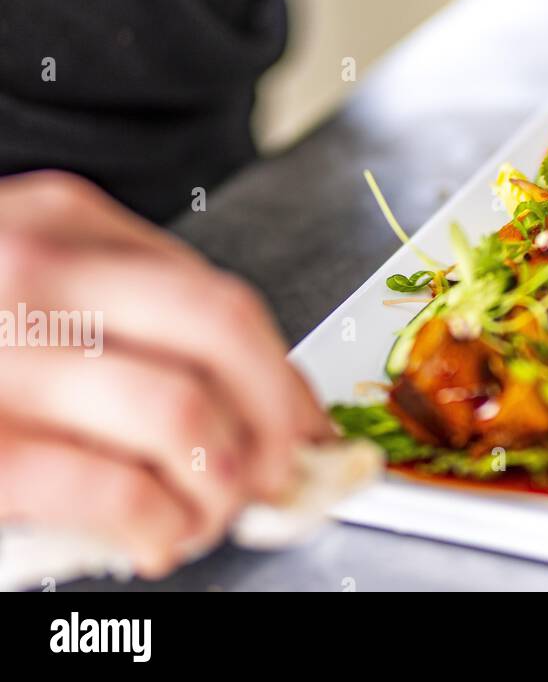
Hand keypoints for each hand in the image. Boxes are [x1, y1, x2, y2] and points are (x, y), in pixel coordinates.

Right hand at [0, 171, 329, 577]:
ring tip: (219, 510)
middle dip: (279, 416)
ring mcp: (0, 356)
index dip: (283, 370)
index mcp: (61, 222)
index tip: (306, 419)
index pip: (218, 295)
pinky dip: (161, 523)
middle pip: (222, 336)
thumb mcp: (22, 270)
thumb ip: (118, 306)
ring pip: (181, 414)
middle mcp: (35, 274)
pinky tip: (160, 536)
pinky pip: (109, 488)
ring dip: (226, 480)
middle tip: (288, 468)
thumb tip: (242, 388)